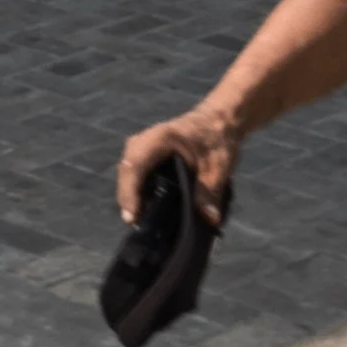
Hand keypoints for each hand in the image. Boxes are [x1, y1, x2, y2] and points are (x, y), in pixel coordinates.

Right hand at [116, 107, 239, 226]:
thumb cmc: (216, 139)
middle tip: (137, 225)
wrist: (217, 122)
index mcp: (159, 139)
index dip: (131, 192)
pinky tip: (147, 207)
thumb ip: (211, 191)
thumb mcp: (219, 165)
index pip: (136, 166)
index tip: (134, 216)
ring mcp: (139, 147)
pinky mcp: (142, 155)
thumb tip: (210, 219)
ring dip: (132, 196)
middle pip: (127, 172)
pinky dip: (137, 191)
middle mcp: (142, 141)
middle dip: (129, 199)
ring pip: (128, 174)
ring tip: (142, 220)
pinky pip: (133, 174)